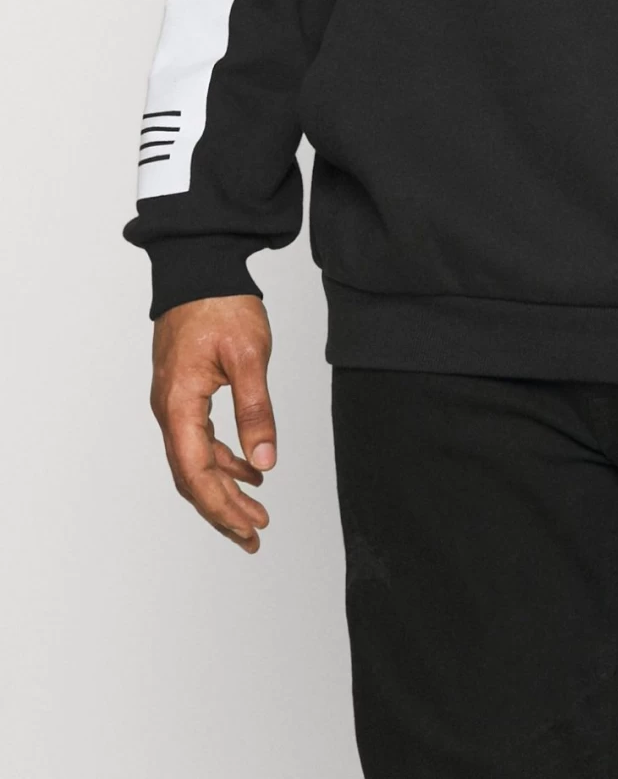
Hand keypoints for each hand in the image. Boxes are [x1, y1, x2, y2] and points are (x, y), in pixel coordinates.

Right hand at [149, 295, 276, 551]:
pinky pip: (199, 440)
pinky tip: (249, 468)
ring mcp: (173, 402)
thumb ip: (256, 409)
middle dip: (222, 510)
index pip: (195, 472)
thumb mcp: (249, 356)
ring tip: (256, 511)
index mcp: (179, 404)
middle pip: (191, 476)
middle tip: (254, 535)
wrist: (199, 266)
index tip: (247, 529)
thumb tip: (264, 459)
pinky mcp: (184, 392)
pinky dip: (223, 460)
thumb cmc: (220, 303)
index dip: (221, 507)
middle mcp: (169, 409)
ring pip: (195, 461)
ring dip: (224, 489)